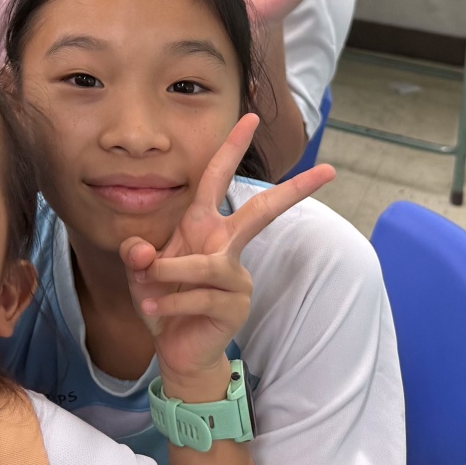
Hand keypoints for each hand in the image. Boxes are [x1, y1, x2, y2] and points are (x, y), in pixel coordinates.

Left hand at [122, 114, 335, 397]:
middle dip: (294, 190)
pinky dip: (170, 301)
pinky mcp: (236, 304)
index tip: (251, 117)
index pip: (217, 178)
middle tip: (328, 171)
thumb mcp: (140, 272)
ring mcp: (237, 275)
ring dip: (170, 273)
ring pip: (205, 265)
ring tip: (147, 288)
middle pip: (263, 211)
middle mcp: (226, 245)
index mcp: (204, 226)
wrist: (172, 347)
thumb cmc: (162, 299)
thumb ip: (137, 255)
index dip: (232, 147)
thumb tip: (143, 251)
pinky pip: (199, 295)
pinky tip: (155, 310)